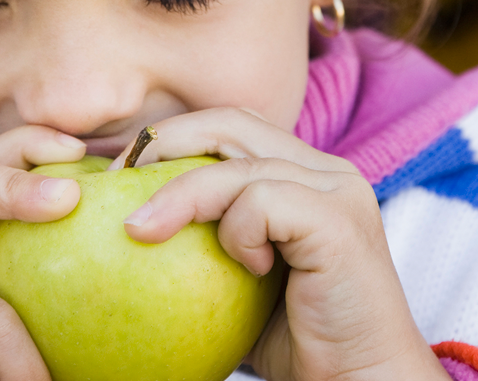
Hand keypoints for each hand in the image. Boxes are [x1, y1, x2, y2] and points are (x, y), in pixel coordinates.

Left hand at [118, 108, 450, 380]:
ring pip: (236, 164)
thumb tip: (130, 220)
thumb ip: (207, 239)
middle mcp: (328, 171)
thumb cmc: (299, 340)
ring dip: (179, 197)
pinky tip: (247, 269)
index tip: (120, 179)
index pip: (230, 125)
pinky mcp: (338, 221)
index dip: (171, 139)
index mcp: (306, 175)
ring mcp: (337, 191)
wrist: (360, 379)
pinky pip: (260, 202)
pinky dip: (236, 231)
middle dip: (162, 145)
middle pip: (229, 123)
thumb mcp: (239, 278)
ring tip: (142, 232)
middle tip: (116, 184)